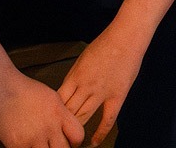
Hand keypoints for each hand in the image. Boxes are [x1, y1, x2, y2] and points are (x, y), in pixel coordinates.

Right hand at [0, 73, 83, 147]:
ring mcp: (32, 137)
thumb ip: (61, 114)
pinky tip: (27, 145)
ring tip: (40, 144)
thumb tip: (66, 127)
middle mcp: (48, 127)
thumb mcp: (52, 97)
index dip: (75, 142)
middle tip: (55, 145)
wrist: (2, 88)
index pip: (78, 135)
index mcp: (59, 113)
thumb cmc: (25, 90)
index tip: (70, 142)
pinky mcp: (16, 145)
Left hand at [57, 29, 144, 146]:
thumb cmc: (105, 43)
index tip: (48, 121)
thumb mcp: (82, 59)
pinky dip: (100, 133)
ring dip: (76, 130)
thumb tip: (67, 93)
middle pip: (68, 112)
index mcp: (74, 76)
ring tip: (70, 140)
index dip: (52, 113)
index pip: (58, 101)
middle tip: (56, 134)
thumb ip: (74, 78)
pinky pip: (107, 119)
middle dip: (60, 124)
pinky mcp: (117, 96)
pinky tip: (93, 143)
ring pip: (83, 117)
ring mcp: (101, 93)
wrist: (127, 37)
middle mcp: (85, 87)